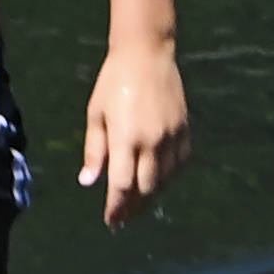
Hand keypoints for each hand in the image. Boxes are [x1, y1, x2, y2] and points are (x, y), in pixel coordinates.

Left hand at [78, 44, 189, 228]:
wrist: (146, 54)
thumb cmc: (113, 82)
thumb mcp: (96, 114)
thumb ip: (94, 150)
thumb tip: (88, 182)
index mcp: (126, 138)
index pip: (122, 185)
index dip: (116, 207)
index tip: (110, 220)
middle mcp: (152, 141)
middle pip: (145, 189)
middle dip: (132, 206)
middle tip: (122, 215)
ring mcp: (172, 136)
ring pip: (164, 180)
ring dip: (150, 194)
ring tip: (136, 202)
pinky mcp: (184, 129)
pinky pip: (179, 164)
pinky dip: (168, 177)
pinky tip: (157, 180)